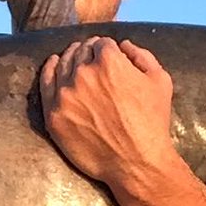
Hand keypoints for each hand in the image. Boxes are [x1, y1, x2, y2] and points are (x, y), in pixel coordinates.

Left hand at [38, 38, 176, 185]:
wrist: (136, 162)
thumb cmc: (152, 123)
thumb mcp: (161, 82)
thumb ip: (142, 56)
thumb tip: (124, 45)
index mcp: (109, 61)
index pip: (101, 43)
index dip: (106, 47)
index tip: (107, 54)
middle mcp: (83, 73)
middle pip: (80, 51)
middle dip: (88, 51)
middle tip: (92, 58)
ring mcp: (65, 94)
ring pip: (62, 64)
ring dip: (70, 58)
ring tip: (74, 60)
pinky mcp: (54, 113)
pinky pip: (45, 82)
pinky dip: (49, 69)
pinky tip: (53, 64)